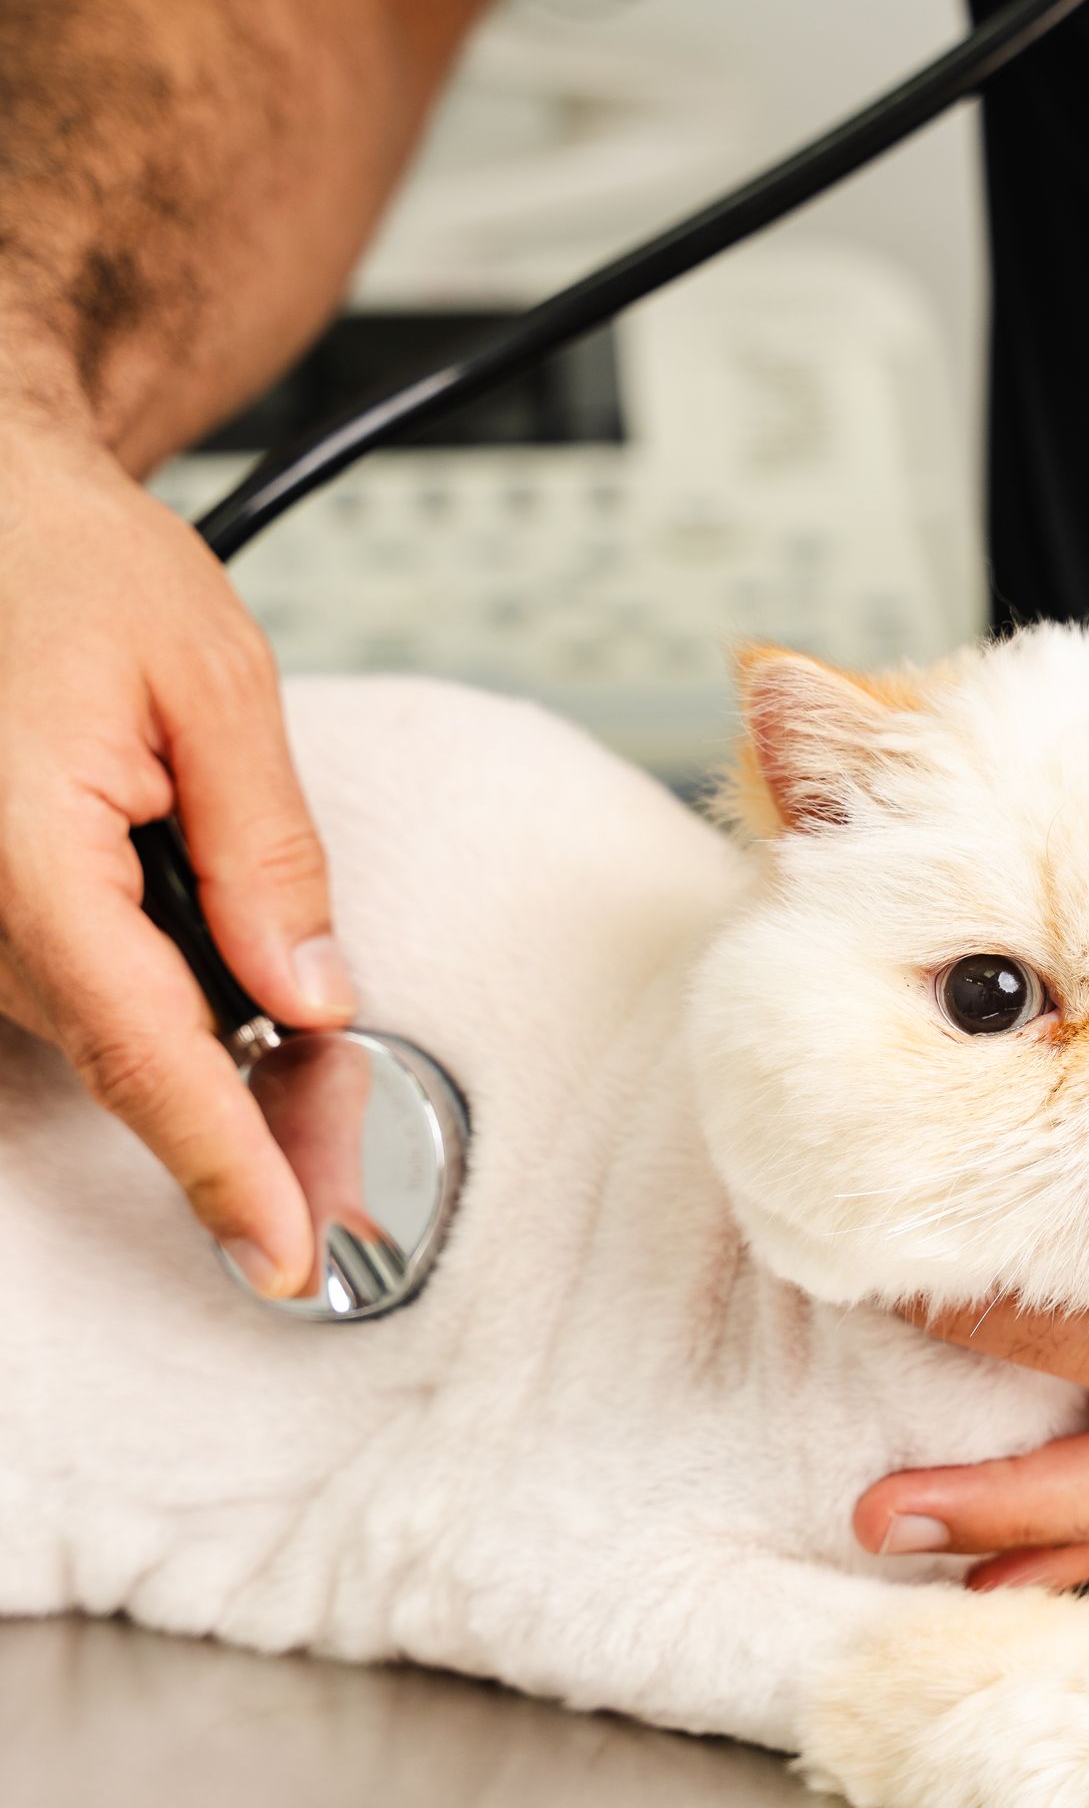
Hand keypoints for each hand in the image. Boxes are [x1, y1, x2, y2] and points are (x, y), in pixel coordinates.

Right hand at [0, 417, 353, 1292]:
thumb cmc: (66, 558)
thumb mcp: (213, 683)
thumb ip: (266, 850)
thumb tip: (307, 992)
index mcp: (22, 846)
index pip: (144, 1044)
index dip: (221, 1160)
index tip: (280, 1248)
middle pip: (126, 1045)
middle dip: (240, 1092)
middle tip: (337, 1140)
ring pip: (96, 1019)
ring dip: (192, 1023)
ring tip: (245, 948)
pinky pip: (63, 978)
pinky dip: (144, 978)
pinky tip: (191, 929)